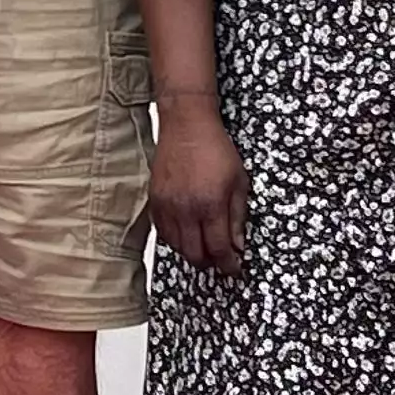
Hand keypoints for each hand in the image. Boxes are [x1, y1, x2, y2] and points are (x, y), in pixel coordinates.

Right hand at [150, 97, 248, 273]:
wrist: (186, 126)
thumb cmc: (215, 149)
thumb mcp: (239, 181)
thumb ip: (238, 216)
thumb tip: (238, 245)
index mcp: (211, 205)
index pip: (219, 249)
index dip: (229, 264)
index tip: (234, 268)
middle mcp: (186, 210)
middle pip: (195, 254)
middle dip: (210, 262)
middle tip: (220, 260)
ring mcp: (167, 206)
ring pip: (177, 246)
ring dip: (192, 252)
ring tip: (204, 247)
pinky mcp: (154, 200)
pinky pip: (162, 232)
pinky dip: (175, 240)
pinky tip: (186, 235)